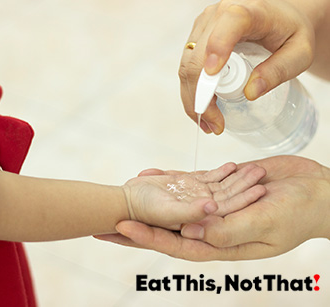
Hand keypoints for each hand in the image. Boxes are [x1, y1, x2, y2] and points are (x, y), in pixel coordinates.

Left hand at [99, 156, 329, 260]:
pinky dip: (172, 177)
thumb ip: (228, 230)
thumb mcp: (265, 225)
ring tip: (126, 190)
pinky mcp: (221, 185)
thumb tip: (189, 233)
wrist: (315, 191)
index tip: (121, 227)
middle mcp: (214, 226)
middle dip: (140, 222)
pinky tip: (154, 173)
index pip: (177, 244)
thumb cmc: (298, 214)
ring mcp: (216, 205)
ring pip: (177, 202)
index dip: (149, 237)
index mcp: (223, 243)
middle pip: (169, 226)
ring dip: (151, 199)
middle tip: (108, 217)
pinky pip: (191, 182)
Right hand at [180, 0, 320, 133]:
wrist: (279, 17)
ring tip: (210, 123)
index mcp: (248, 12)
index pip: (228, 25)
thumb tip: (250, 93)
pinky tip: (203, 110)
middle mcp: (217, 16)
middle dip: (201, 96)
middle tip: (216, 124)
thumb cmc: (290, 32)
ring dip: (194, 99)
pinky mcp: (196, 40)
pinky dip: (192, 93)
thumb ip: (279, 70)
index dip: (216, 51)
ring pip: (187, 68)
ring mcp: (203, 28)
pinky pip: (186, 69)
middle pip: (197, 59)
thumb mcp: (300, 52)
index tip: (213, 81)